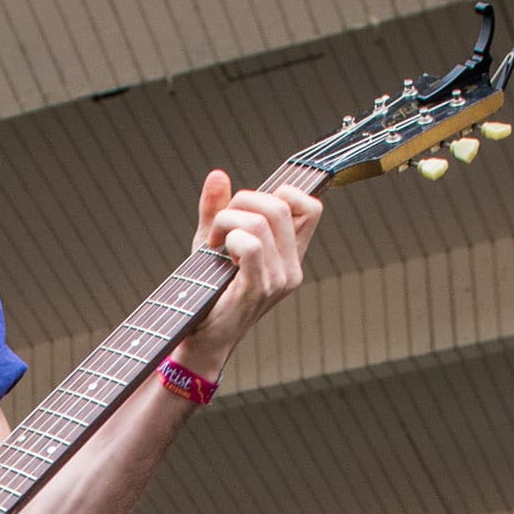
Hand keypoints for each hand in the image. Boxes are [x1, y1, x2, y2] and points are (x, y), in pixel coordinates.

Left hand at [181, 172, 322, 366]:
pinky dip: (229, 237)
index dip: (283, 192)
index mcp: (291, 255)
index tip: (250, 206)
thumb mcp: (213, 243)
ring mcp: (279, 280)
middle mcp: (292, 268)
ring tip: (212, 241)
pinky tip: (218, 251)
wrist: (202, 338)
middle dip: (243, 201)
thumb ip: (217, 208)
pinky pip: (251, 245)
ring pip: (262, 221)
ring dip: (227, 220)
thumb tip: (218, 175)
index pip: (311, 207)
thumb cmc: (210, 292)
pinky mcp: (258, 289)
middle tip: (220, 223)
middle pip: (282, 205)